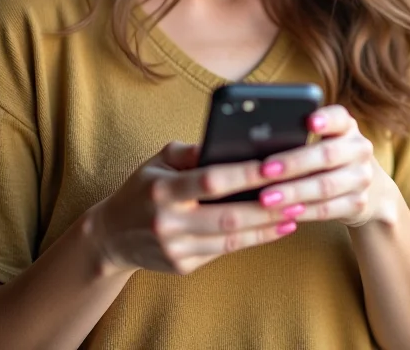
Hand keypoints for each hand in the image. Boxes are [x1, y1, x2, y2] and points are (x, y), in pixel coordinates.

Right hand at [91, 141, 302, 275]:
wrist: (112, 235)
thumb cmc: (143, 188)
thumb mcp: (158, 160)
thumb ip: (191, 151)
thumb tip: (229, 142)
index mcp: (162, 189)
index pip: (211, 180)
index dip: (245, 174)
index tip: (275, 165)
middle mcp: (168, 221)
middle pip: (228, 217)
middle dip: (266, 207)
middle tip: (297, 195)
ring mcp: (175, 248)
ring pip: (230, 240)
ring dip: (266, 227)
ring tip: (294, 213)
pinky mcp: (182, 266)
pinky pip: (224, 253)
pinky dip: (251, 240)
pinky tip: (272, 229)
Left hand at [253, 104, 397, 227]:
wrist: (368, 189)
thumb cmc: (327, 158)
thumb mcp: (322, 140)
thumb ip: (297, 136)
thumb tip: (254, 140)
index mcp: (346, 127)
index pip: (339, 117)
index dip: (325, 119)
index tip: (309, 121)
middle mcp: (359, 149)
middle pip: (327, 154)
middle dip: (293, 163)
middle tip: (264, 170)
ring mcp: (361, 178)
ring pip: (325, 186)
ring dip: (293, 192)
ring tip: (266, 198)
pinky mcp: (358, 204)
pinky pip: (327, 209)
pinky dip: (303, 212)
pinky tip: (284, 213)